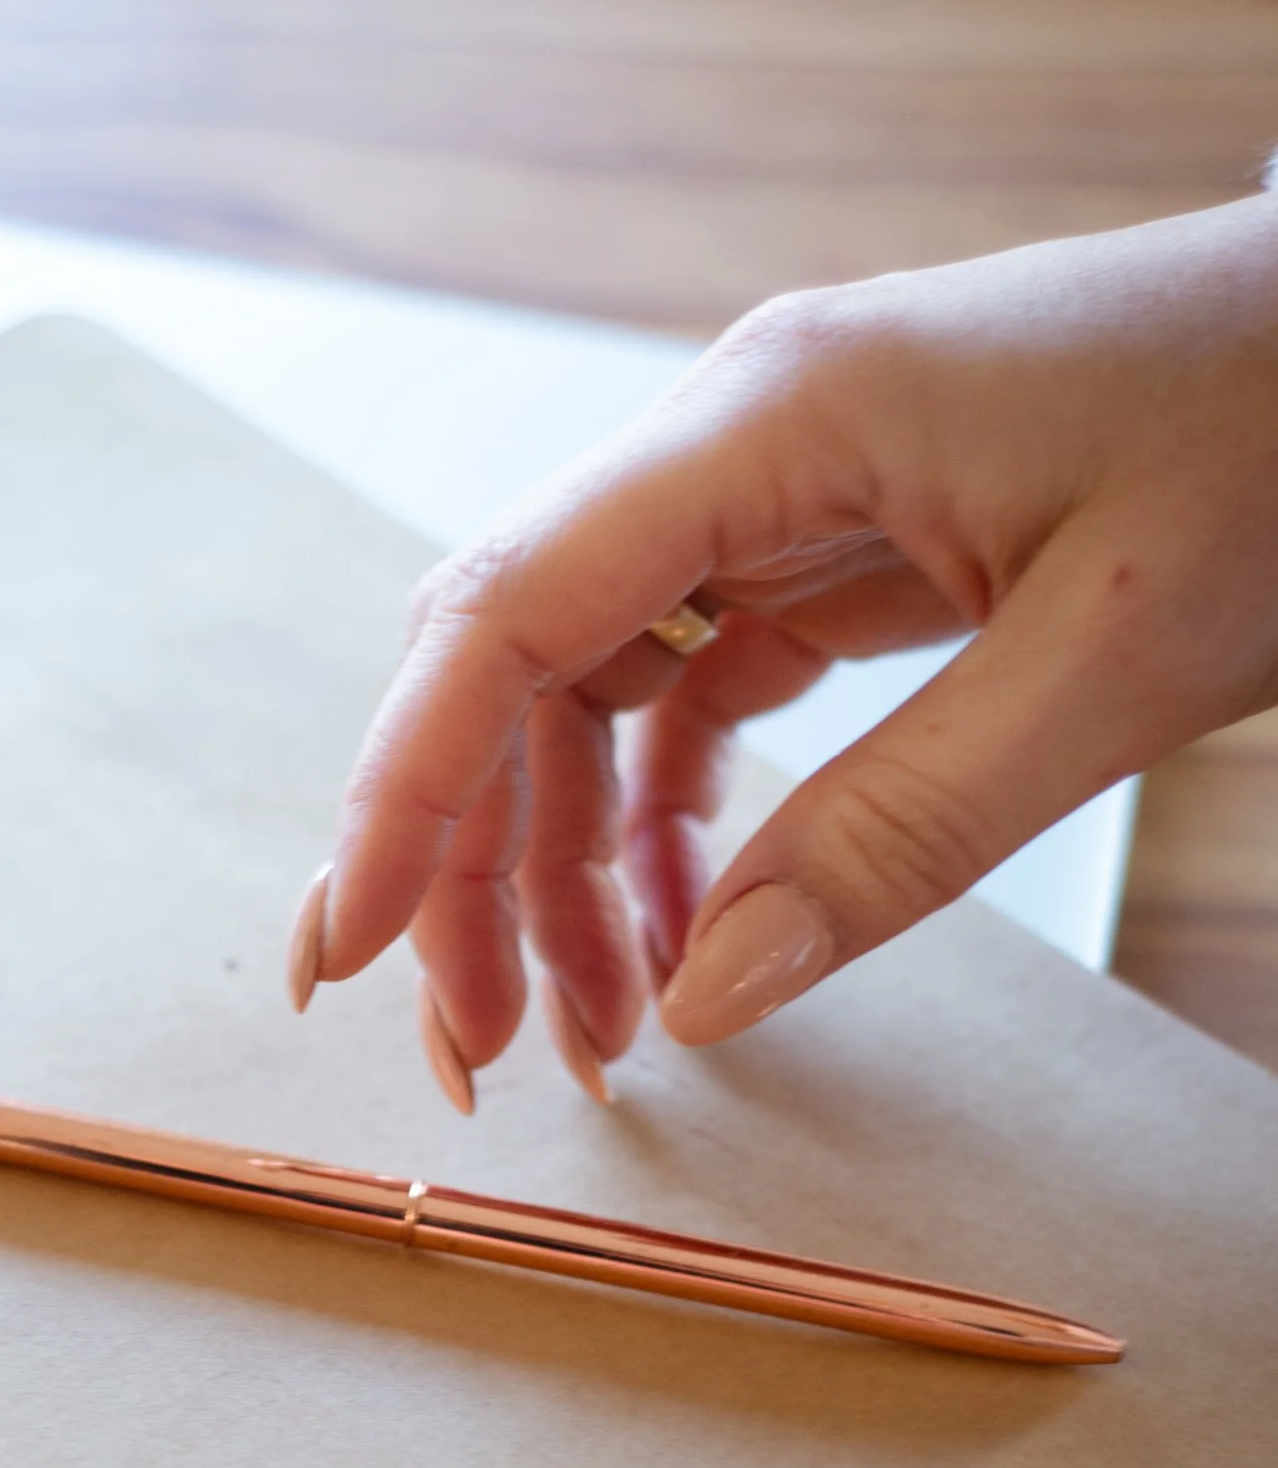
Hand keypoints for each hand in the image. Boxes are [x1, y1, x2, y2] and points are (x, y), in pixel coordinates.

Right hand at [293, 195, 1277, 1095]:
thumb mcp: (1117, 659)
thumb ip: (901, 835)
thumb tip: (703, 998)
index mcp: (776, 414)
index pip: (506, 608)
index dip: (401, 787)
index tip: (350, 949)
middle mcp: (742, 434)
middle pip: (518, 663)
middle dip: (471, 863)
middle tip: (481, 1053)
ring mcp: (782, 483)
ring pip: (593, 690)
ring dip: (566, 863)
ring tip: (594, 1032)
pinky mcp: (835, 536)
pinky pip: (693, 690)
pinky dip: (668, 822)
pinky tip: (681, 930)